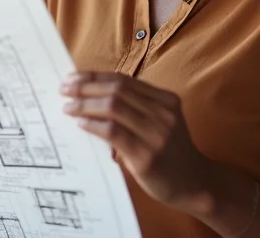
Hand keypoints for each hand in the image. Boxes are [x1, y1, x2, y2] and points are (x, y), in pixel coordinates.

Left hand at [61, 72, 211, 211]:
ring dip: (85, 104)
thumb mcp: (161, 122)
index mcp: (166, 99)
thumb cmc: (170, 152)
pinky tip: (81, 123)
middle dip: (86, 86)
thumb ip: (136, 109)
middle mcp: (163, 112)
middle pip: (116, 89)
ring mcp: (156, 133)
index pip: (123, 79)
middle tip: (64, 88)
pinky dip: (94, 124)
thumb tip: (92, 97)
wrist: (195, 184)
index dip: (95, 76)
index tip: (73, 76)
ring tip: (68, 106)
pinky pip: (114, 131)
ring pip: (113, 106)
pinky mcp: (147, 155)